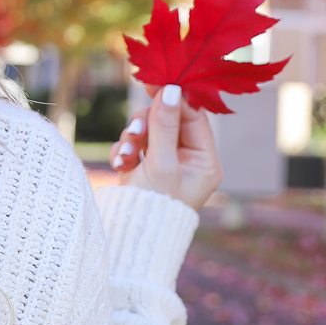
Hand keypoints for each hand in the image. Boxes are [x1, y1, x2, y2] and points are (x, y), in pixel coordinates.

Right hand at [109, 84, 221, 210]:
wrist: (129, 240)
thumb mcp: (161, 164)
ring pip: (149, 132)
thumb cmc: (153, 207)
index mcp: (205, 162)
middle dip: (148, 124)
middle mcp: (189, 161)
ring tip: (125, 153)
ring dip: (133, 137)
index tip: (154, 84)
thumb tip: (171, 89)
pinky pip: (136, 146)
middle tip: (135, 132)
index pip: (193, 117)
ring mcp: (166, 165)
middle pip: (169, 122)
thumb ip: (164, 125)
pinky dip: (125, 150)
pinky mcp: (145, 169)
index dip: (174, 99)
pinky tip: (120, 163)